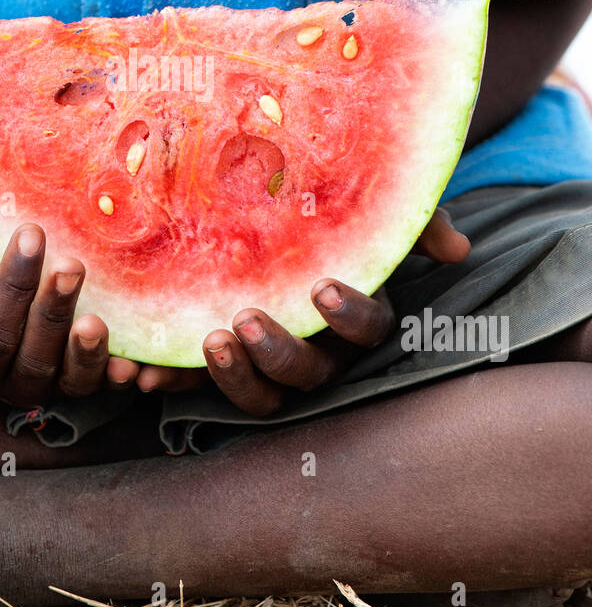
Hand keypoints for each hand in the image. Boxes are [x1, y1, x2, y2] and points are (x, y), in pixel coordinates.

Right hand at [0, 222, 117, 405]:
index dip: (12, 292)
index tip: (29, 241)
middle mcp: (6, 380)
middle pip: (30, 358)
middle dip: (51, 311)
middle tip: (70, 265)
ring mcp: (50, 380)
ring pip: (68, 380)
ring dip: (85, 351)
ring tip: (96, 320)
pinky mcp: (86, 373)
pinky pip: (101, 384)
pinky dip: (115, 376)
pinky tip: (128, 365)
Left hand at [200, 208, 469, 415]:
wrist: (268, 213)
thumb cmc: (333, 215)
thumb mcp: (373, 209)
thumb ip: (411, 220)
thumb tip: (458, 247)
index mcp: (357, 319)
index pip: (369, 330)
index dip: (349, 315)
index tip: (320, 288)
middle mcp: (320, 354)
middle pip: (310, 373)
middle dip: (280, 353)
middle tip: (246, 319)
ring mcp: (271, 369)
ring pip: (263, 397)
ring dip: (234, 377)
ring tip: (208, 340)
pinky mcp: (224, 369)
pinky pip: (201, 390)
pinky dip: (176, 382)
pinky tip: (148, 374)